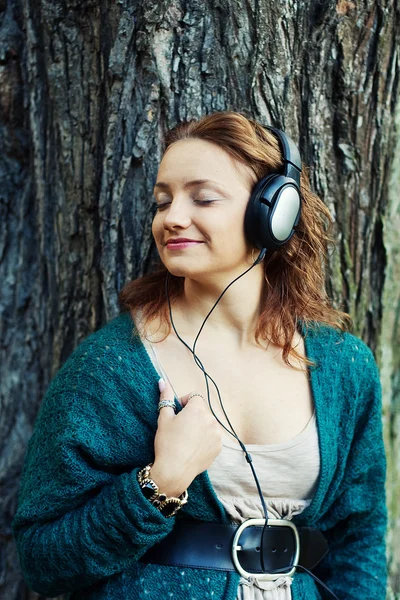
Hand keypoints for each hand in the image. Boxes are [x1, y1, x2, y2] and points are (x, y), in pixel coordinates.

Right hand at [151, 378, 222, 496]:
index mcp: (197, 409)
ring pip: (208, 424)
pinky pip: (212, 437)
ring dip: (200, 427)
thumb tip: (163, 381)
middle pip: (202, 411)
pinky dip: (205, 439)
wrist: (174, 470)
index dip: (185, 403)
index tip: (178, 413)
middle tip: (180, 429)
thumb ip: (166, 398)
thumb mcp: (164, 419)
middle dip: (192, 416)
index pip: (194, 397)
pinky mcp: (218, 447)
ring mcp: (216, 434)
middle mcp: (210, 419)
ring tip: (187, 440)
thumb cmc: (167, 443)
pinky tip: (193, 448)